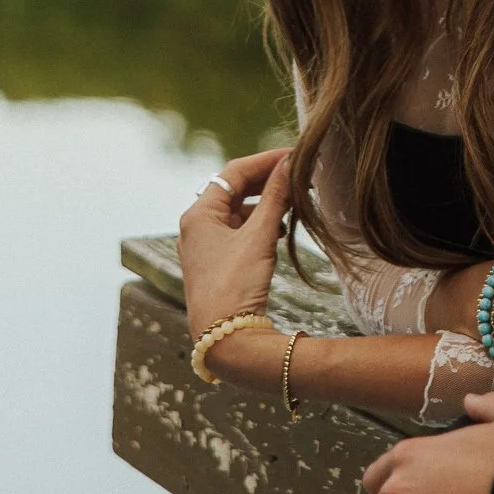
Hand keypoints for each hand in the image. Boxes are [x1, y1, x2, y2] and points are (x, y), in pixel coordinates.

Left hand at [177, 147, 290, 336]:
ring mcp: (204, 246)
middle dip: (266, 180)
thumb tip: (289, 163)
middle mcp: (196, 226)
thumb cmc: (236, 285)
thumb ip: (275, 197)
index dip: (266, 160)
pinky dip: (258, 223)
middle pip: (233, 189)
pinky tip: (278, 228)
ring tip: (293, 199)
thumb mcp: (259, 237)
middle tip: (297, 174)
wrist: (224, 339)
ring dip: (264, 202)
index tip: (294, 154)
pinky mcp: (214, 263)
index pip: (234, 172)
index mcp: (199, 214)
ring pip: (237, 211)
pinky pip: (237, 231)